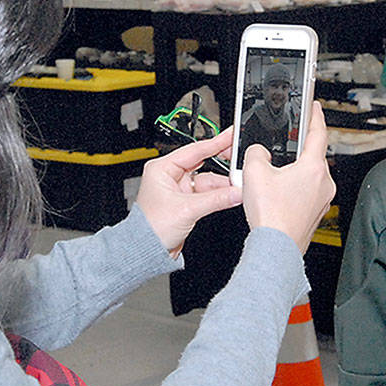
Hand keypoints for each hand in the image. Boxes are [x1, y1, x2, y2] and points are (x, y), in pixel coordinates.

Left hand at [135, 127, 241, 255]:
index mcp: (162, 169)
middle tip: (240, 158)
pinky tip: (231, 194)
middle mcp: (170, 176)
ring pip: (207, 179)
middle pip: (203, 163)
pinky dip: (219, 194)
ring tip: (239, 184)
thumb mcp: (186, 209)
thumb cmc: (150, 228)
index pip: (194, 150)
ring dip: (223, 184)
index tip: (231, 135)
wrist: (145, 250)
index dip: (216, 142)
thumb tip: (236, 192)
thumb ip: (215, 199)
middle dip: (222, 163)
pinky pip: (207, 193)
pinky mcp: (186, 202)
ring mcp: (179, 189)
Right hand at [241, 102, 335, 253]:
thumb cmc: (272, 216)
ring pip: (308, 176)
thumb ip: (256, 152)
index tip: (316, 107)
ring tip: (273, 178)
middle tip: (286, 145)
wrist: (277, 247)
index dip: (316, 116)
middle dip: (297, 150)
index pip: (318, 132)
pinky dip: (294, 190)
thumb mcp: (254, 173)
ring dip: (294, 173)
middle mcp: (323, 182)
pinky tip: (277, 196)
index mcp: (313, 167)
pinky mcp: (316, 212)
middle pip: (312, 156)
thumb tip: (258, 152)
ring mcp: (322, 199)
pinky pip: (306, 193)